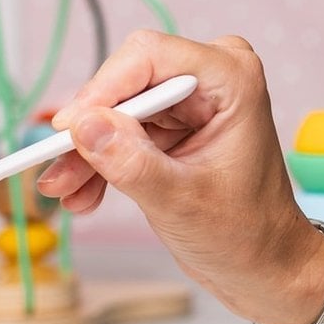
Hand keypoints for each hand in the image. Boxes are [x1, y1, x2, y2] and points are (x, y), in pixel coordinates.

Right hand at [37, 30, 323, 323]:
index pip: (148, 56)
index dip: (101, 90)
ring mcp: (192, 99)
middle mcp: (213, 77)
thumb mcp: (180, 202)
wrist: (266, 267)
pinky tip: (82, 194)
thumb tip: (81, 125)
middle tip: (57, 170)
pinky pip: (122, 130)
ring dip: (87, 152)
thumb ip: (130, 162)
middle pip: (126, 81)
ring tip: (65, 192)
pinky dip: (101, 161)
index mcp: (232, 79)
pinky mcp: (175, 123)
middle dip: (90, 129)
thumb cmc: (247, 235)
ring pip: (116, 109)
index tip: (66, 130)